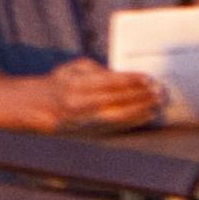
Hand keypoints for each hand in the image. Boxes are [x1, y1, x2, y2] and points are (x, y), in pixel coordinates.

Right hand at [33, 63, 168, 132]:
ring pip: (118, 115)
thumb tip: (123, 76)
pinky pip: (116, 127)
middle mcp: (80, 104)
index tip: (148, 78)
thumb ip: (97, 70)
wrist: (39, 108)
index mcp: (76, 85)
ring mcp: (85, 120)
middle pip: (116, 100)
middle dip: (139, 95)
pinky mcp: (90, 131)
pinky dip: (133, 121)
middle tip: (158, 91)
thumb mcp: (73, 69)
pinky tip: (147, 115)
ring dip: (140, 109)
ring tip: (156, 103)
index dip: (130, 80)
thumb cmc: (60, 83)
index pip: (109, 82)